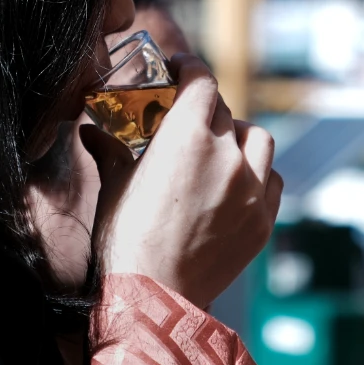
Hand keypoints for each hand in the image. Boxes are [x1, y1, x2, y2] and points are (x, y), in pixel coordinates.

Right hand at [80, 53, 282, 308]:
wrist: (154, 296)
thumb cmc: (126, 237)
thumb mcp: (115, 184)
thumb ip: (109, 150)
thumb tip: (89, 131)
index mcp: (187, 135)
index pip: (201, 80)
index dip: (190, 68)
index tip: (180, 69)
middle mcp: (227, 154)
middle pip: (225, 110)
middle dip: (205, 110)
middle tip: (188, 121)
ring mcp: (251, 188)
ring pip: (258, 139)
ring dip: (240, 137)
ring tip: (221, 150)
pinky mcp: (263, 220)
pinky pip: (273, 180)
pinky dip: (260, 174)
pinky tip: (239, 183)